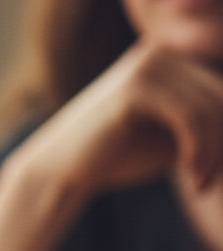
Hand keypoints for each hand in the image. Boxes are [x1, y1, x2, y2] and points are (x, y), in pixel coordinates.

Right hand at [20, 43, 222, 196]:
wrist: (61, 172)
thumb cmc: (117, 157)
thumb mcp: (175, 136)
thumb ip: (208, 125)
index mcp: (172, 55)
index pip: (221, 86)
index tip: (216, 168)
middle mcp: (163, 49)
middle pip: (222, 93)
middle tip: (210, 180)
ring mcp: (149, 63)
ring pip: (212, 106)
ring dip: (214, 152)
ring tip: (201, 182)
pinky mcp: (136, 86)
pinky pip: (190, 118)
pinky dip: (199, 151)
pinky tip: (192, 177)